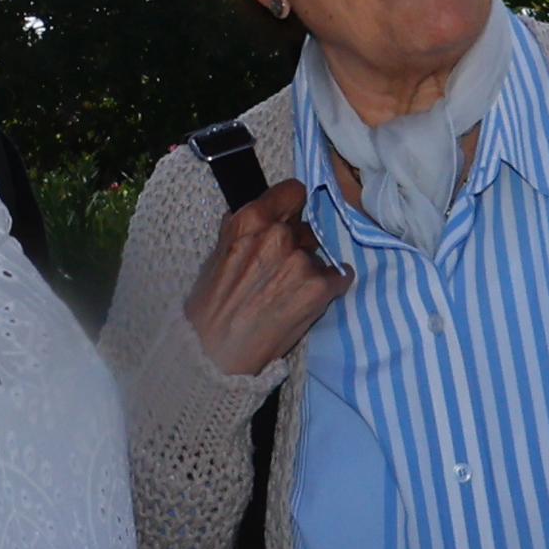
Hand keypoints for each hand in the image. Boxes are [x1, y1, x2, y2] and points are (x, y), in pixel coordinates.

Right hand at [183, 175, 346, 376]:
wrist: (214, 357)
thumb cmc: (209, 309)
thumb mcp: (217, 256)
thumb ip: (244, 232)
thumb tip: (263, 215)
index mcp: (250, 220)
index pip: (293, 191)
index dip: (292, 208)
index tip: (291, 219)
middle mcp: (278, 234)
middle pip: (306, 227)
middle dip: (297, 245)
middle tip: (280, 272)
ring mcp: (301, 261)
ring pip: (319, 254)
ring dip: (309, 270)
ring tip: (288, 295)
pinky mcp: (319, 288)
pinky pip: (339, 276)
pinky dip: (330, 287)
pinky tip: (309, 301)